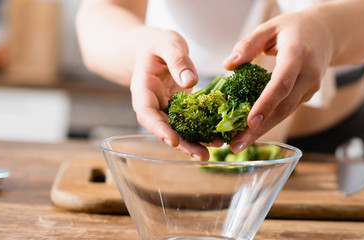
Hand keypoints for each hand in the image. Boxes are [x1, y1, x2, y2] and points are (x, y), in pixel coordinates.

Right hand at [129, 27, 213, 159]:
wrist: (154, 47)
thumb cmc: (158, 43)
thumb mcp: (167, 44)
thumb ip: (178, 60)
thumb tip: (191, 81)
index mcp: (143, 89)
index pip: (147, 114)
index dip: (159, 129)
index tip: (173, 141)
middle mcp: (153, 104)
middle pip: (165, 129)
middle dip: (184, 144)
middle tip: (203, 156)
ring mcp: (166, 108)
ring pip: (179, 129)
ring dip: (196, 141)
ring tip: (217, 148)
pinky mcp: (180, 108)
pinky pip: (191, 122)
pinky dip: (204, 130)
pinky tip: (220, 136)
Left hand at [222, 11, 333, 152]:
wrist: (326, 33)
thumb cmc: (295, 28)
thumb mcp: (270, 27)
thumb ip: (249, 44)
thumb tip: (228, 65)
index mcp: (298, 55)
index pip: (282, 84)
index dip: (266, 104)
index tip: (250, 122)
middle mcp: (308, 74)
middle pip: (284, 106)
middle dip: (260, 128)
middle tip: (236, 145)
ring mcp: (311, 87)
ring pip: (286, 113)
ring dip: (263, 130)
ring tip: (238, 144)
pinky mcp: (308, 95)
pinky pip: (288, 110)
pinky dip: (270, 121)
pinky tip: (251, 131)